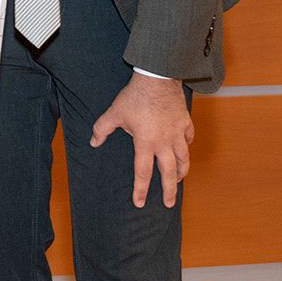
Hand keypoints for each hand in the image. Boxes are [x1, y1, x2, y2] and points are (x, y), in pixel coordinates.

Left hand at [89, 73, 194, 208]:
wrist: (157, 77)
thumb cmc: (134, 96)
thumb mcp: (114, 113)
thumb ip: (101, 130)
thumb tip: (93, 143)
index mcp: (145, 143)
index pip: (142, 172)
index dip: (141, 190)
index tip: (140, 203)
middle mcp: (164, 142)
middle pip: (169, 172)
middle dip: (169, 190)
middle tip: (170, 203)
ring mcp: (177, 133)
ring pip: (183, 158)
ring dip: (182, 171)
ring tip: (180, 179)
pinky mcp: (185, 122)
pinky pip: (188, 139)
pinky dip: (186, 147)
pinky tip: (184, 150)